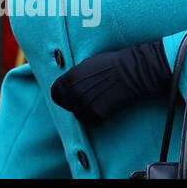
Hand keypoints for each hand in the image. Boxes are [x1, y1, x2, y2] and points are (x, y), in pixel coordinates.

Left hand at [50, 40, 171, 127]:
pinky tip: (104, 110)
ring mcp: (84, 104)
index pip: (55, 94)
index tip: (68, 97)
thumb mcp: (85, 65)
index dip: (62, 96)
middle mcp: (73, 92)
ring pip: (78, 115)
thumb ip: (74, 76)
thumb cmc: (110, 64)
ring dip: (85, 112)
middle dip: (74, 104)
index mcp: (68, 79)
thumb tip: (69, 85)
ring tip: (97, 103)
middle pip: (67, 106)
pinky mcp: (97, 114)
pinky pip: (91, 122)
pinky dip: (96, 119)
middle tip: (87, 100)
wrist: (130, 72)